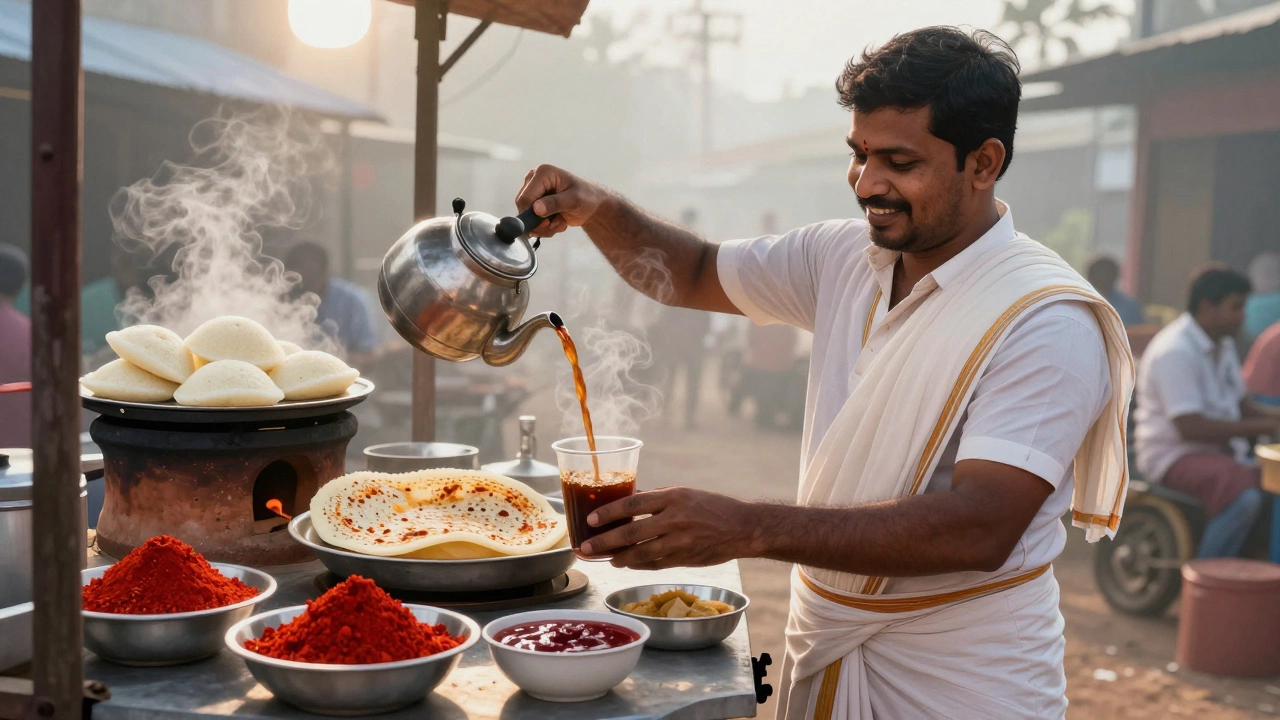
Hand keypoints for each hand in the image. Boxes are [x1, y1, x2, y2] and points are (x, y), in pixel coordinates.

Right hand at [513, 164, 610, 237]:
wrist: (593, 205)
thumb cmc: (588, 197)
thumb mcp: (574, 200)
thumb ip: (555, 203)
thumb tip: (536, 209)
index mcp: (543, 173)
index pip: (525, 198)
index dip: (533, 214)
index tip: (548, 223)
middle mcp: (534, 180)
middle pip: (523, 208)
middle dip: (540, 222)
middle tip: (557, 224)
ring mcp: (533, 191)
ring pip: (526, 217)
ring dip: (544, 226)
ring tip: (560, 222)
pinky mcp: (535, 202)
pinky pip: (531, 220)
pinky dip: (544, 227)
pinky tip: (557, 222)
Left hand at [579, 487, 760, 570]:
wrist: (743, 527)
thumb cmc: (712, 506)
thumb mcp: (684, 493)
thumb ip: (656, 498)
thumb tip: (628, 501)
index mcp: (672, 497)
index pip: (631, 504)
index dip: (608, 513)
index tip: (590, 520)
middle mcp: (674, 518)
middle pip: (630, 532)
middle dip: (604, 542)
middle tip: (585, 547)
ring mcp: (679, 541)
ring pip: (640, 553)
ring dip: (619, 558)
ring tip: (606, 560)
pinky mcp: (684, 558)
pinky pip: (655, 564)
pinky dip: (638, 564)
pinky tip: (626, 564)